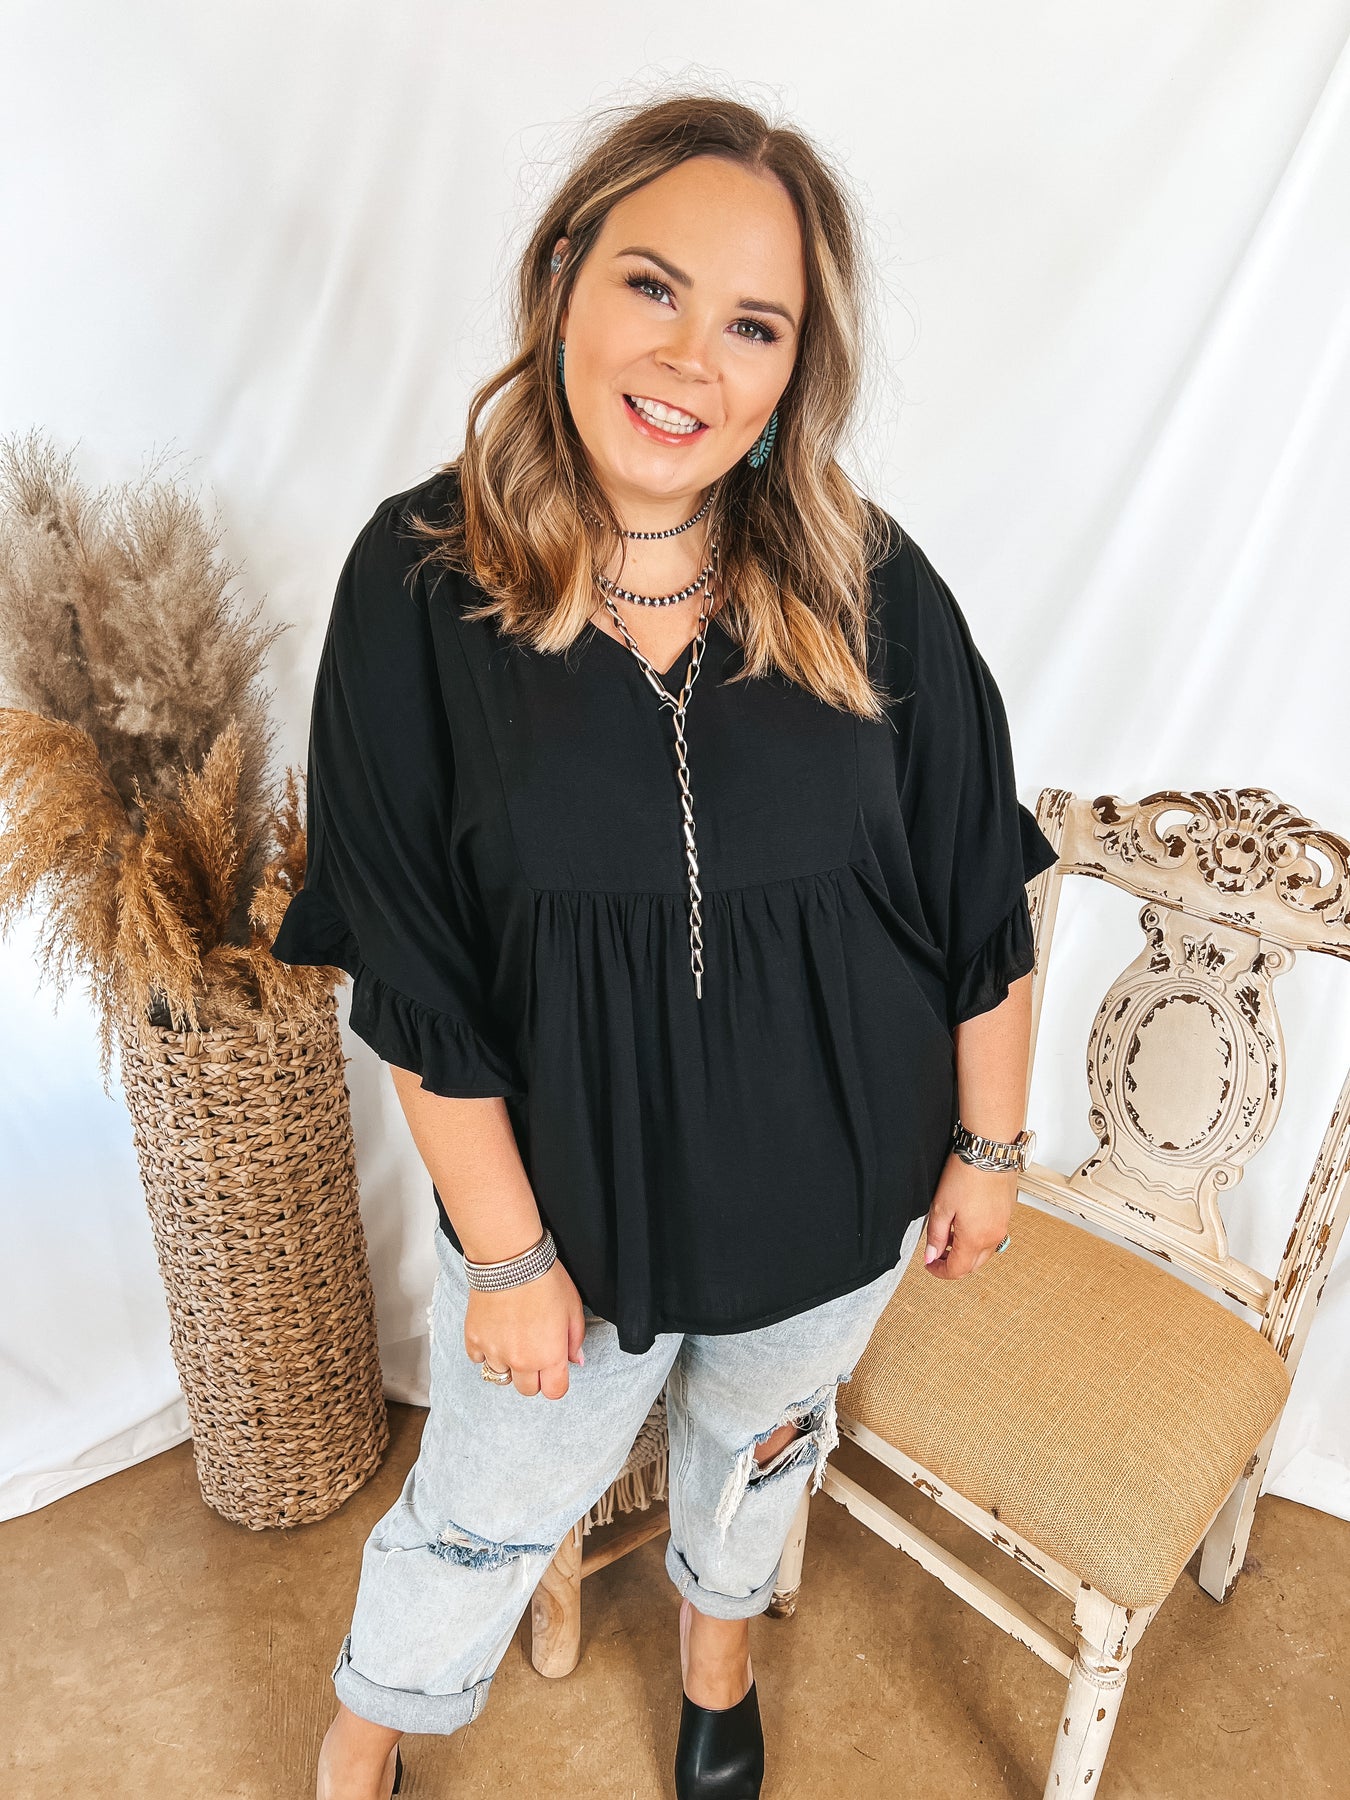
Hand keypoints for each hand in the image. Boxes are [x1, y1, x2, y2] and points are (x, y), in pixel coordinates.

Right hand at [465, 1260, 587, 1398]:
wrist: (510, 1259)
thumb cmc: (544, 1279)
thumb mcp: (573, 1308)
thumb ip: (575, 1339)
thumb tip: (574, 1360)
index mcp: (549, 1356)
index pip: (555, 1392)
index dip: (556, 1381)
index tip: (554, 1369)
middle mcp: (521, 1361)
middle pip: (527, 1390)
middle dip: (533, 1376)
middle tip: (534, 1351)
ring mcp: (494, 1352)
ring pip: (501, 1377)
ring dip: (508, 1364)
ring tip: (512, 1339)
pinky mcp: (474, 1340)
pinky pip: (478, 1360)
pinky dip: (485, 1352)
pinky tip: (494, 1332)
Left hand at [923, 1155, 1014, 1279]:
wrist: (989, 1152)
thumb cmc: (966, 1174)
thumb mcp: (941, 1207)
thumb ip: (935, 1236)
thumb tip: (931, 1256)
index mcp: (975, 1239)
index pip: (958, 1270)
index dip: (940, 1271)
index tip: (929, 1265)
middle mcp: (993, 1237)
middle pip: (973, 1266)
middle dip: (953, 1264)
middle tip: (937, 1253)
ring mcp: (1002, 1226)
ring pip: (984, 1253)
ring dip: (966, 1252)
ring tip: (949, 1235)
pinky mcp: (1006, 1215)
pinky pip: (992, 1238)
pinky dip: (977, 1240)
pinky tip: (965, 1225)